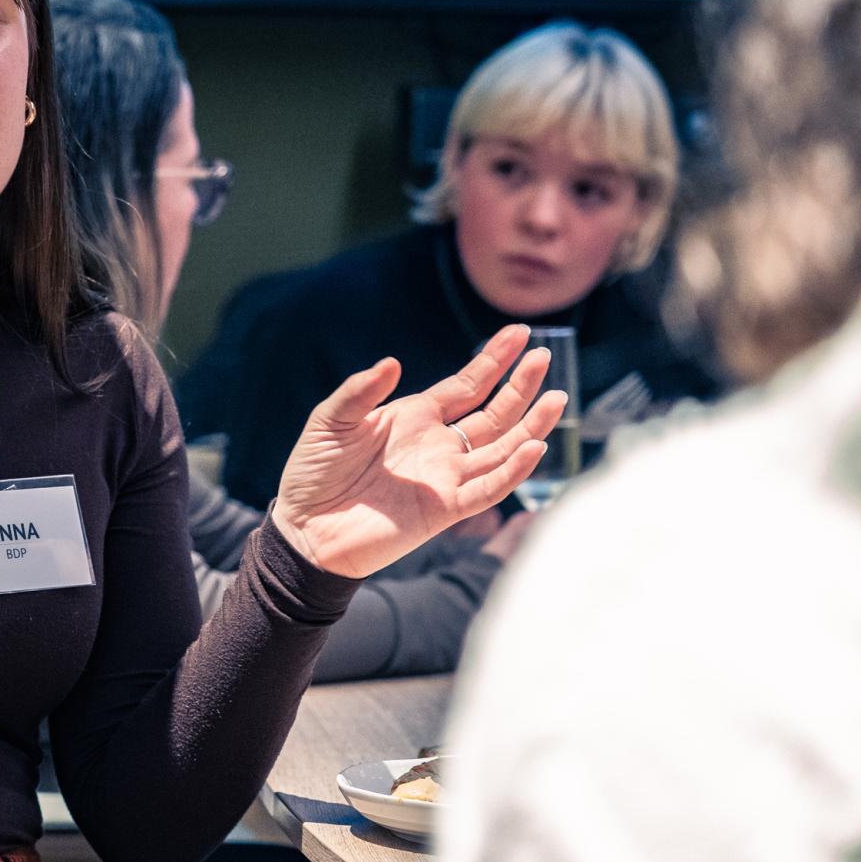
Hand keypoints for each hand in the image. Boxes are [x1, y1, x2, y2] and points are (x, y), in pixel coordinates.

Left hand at [269, 324, 565, 576]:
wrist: (303, 528)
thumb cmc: (313, 473)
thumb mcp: (331, 421)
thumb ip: (360, 391)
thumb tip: (394, 363)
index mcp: (414, 418)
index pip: (466, 385)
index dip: (493, 360)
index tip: (520, 333)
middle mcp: (437, 446)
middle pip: (493, 412)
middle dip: (520, 385)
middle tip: (544, 356)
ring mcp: (444, 478)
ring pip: (501, 448)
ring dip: (530, 424)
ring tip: (557, 397)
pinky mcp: (443, 510)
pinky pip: (487, 488)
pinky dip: (512, 470)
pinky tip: (533, 446)